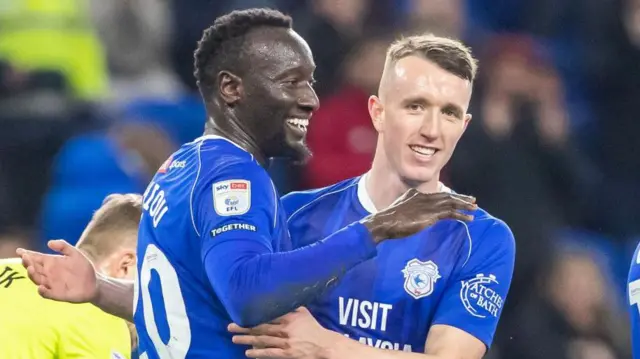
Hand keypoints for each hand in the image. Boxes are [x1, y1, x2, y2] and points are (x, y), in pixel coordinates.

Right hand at [16, 239, 97, 302]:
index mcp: (51, 263)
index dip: (27, 254)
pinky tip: (41, 287)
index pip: (36, 258)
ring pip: (37, 280)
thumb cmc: (83, 267)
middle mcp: (48, 273)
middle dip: (27, 263)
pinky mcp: (57, 294)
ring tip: (31, 269)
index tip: (19, 251)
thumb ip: (63, 247)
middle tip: (25, 258)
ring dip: (32, 275)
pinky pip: (47, 294)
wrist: (94, 282)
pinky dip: (43, 291)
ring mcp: (51, 284)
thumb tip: (49, 242)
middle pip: (34, 268)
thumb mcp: (75, 254)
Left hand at [228, 307, 335, 358]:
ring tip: (234, 338)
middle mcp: (285, 329)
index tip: (239, 313)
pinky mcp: (286, 354)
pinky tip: (247, 353)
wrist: (324, 345)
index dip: (253, 315)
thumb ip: (291, 306)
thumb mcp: (304, 313)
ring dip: (247, 339)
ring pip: (262, 340)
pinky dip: (258, 353)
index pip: (267, 315)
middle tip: (229, 326)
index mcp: (289, 318)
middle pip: (261, 327)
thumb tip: (280, 297)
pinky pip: (269, 353)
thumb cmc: (313, 328)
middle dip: (244, 327)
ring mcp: (285, 343)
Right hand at [362, 191, 476, 242]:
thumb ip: (408, 208)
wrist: (384, 223)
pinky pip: (451, 213)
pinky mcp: (432, 214)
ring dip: (464, 205)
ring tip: (474, 208)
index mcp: (416, 194)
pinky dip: (461, 214)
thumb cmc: (388, 220)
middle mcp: (424, 197)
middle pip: (446, 196)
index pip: (436, 195)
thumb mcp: (399, 210)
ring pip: (451, 203)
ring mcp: (428, 205)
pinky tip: (469, 218)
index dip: (449, 196)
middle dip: (460, 198)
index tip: (458, 199)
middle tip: (472, 200)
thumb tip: (413, 213)